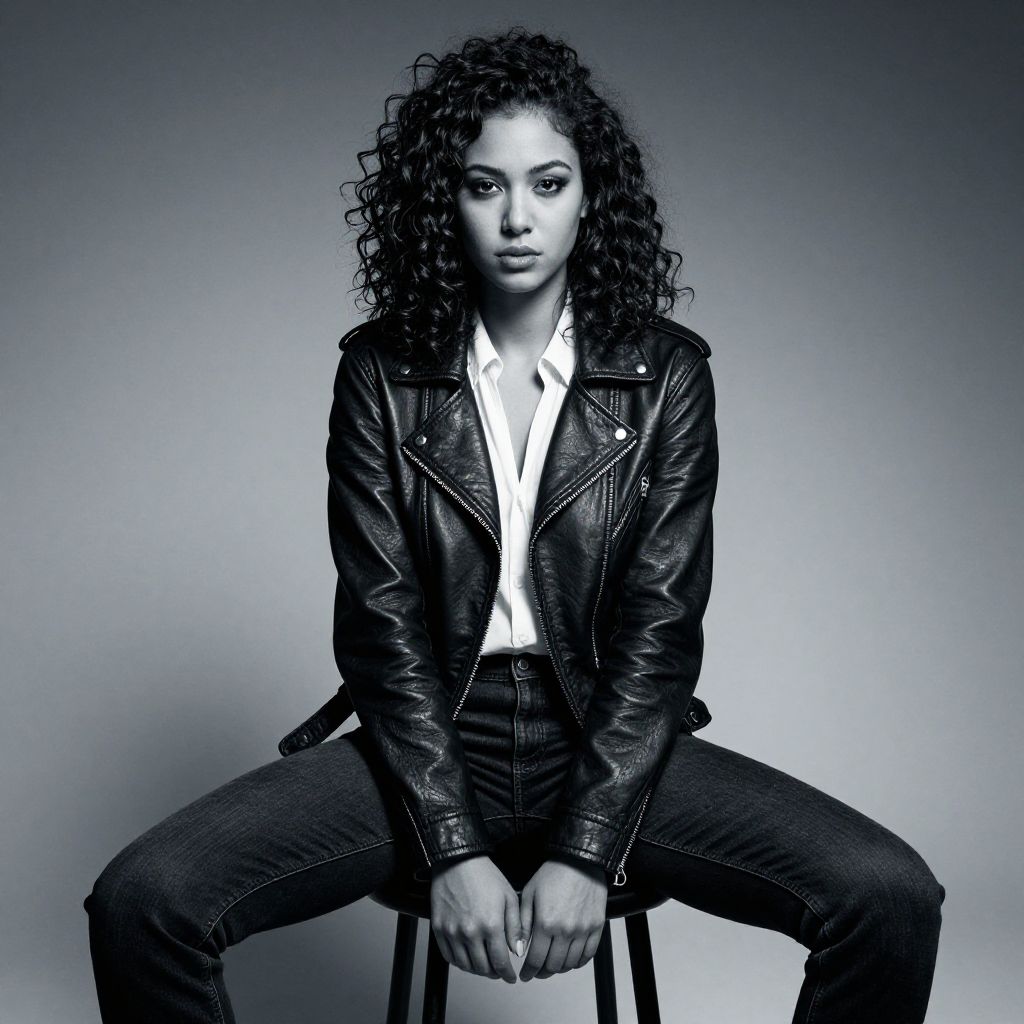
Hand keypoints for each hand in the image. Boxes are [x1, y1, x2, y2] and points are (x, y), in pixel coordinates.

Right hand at [429, 855, 525, 982]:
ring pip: (466, 965)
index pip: (500, 962)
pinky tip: (467, 958)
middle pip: (483, 968)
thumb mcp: (509, 897)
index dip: (507, 974)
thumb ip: (515, 927)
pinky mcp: (439, 929)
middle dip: (494, 973)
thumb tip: (517, 951)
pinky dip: (460, 963)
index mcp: (491, 925)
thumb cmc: (484, 875)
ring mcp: (452, 932)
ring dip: (477, 970)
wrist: (458, 861)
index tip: (510, 977)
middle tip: (499, 971)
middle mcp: (470, 932)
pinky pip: (449, 957)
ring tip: (484, 965)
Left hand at [518, 857, 607, 980]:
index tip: (525, 975)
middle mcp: (565, 931)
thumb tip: (519, 949)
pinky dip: (578, 962)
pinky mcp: (596, 927)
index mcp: (545, 923)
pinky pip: (588, 955)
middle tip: (537, 972)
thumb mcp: (529, 894)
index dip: (529, 972)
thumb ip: (522, 924)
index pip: (536, 959)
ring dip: (559, 969)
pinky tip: (570, 960)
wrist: (579, 860)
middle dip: (542, 972)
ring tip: (552, 966)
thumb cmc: (553, 873)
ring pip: (570, 963)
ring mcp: (583, 930)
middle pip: (553, 965)